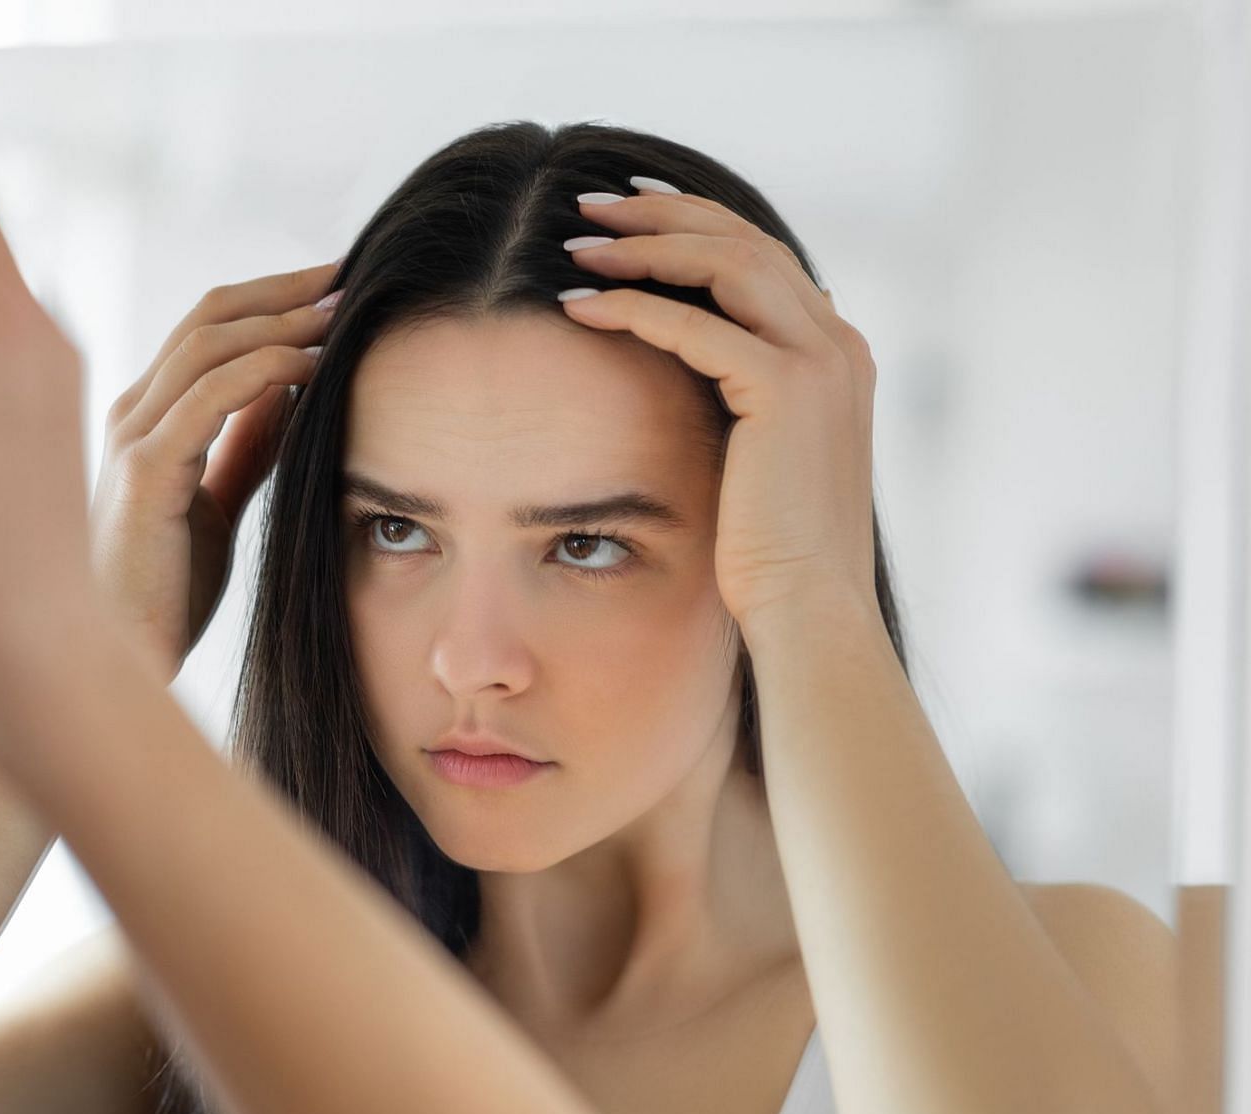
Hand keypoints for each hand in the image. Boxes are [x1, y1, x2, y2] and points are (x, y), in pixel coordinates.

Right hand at [91, 263, 336, 678]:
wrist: (121, 663)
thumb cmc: (165, 594)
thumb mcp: (217, 503)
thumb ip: (246, 446)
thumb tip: (292, 391)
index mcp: (147, 417)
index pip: (209, 327)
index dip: (273, 298)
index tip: (337, 288)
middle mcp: (132, 413)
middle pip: (210, 316)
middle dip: (286, 290)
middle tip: (351, 275)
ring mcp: (131, 437)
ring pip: (210, 343)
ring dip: (284, 320)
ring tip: (344, 314)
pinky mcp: (144, 471)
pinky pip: (212, 395)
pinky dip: (268, 370)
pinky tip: (315, 368)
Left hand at [558, 185, 880, 634]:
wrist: (810, 611)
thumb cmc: (770, 554)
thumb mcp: (757, 459)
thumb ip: (738, 401)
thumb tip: (684, 368)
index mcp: (836, 353)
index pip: (762, 255)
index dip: (693, 221)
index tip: (627, 209)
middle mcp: (838, 343)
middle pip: (744, 239)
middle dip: (662, 213)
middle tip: (590, 203)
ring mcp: (821, 362)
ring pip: (725, 263)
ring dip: (643, 246)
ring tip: (574, 243)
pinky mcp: (786, 391)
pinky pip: (696, 325)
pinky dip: (632, 306)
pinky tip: (577, 306)